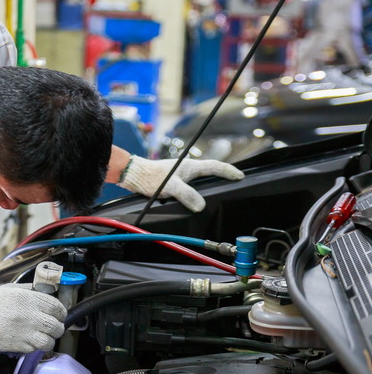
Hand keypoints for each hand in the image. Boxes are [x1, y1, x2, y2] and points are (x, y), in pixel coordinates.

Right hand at [0, 285, 65, 352]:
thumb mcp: (10, 289)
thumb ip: (29, 291)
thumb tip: (44, 293)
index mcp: (28, 299)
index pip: (56, 307)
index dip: (61, 312)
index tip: (59, 314)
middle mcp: (29, 316)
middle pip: (56, 326)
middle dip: (58, 327)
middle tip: (53, 327)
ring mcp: (23, 333)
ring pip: (48, 342)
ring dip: (49, 340)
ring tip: (43, 336)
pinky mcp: (16, 346)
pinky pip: (34, 349)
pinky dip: (34, 346)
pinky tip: (28, 340)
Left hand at [117, 155, 243, 211]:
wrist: (132, 174)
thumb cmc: (150, 177)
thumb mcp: (170, 187)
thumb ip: (187, 195)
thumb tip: (200, 206)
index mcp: (190, 167)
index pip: (215, 167)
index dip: (228, 171)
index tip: (240, 176)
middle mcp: (186, 169)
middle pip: (209, 171)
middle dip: (222, 176)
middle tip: (233, 181)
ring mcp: (179, 174)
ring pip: (198, 179)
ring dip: (208, 183)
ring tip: (218, 190)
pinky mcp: (171, 181)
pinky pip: (189, 185)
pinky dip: (195, 190)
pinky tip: (194, 198)